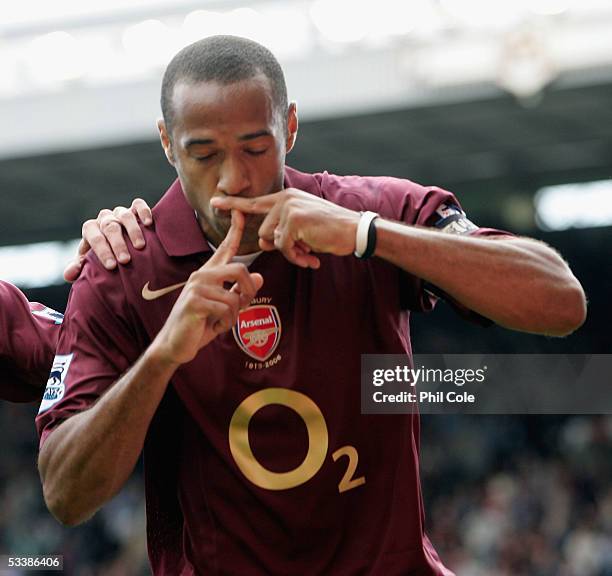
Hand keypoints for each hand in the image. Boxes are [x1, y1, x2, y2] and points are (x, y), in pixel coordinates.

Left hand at [64, 198, 152, 282]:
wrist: (119, 247)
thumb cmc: (105, 257)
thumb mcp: (91, 264)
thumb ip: (80, 268)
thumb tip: (69, 275)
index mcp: (91, 229)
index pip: (94, 236)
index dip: (101, 251)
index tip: (111, 266)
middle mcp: (105, 219)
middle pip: (110, 227)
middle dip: (117, 244)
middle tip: (125, 260)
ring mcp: (120, 213)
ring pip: (124, 215)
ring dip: (133, 231)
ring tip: (140, 247)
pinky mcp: (135, 209)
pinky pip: (138, 205)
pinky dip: (143, 211)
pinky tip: (148, 223)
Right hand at [152, 210, 263, 365]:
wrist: (176, 345)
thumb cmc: (200, 325)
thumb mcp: (225, 308)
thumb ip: (240, 292)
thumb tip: (260, 277)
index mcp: (209, 274)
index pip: (224, 248)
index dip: (235, 230)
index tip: (241, 212)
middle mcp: (202, 275)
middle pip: (240, 269)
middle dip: (249, 290)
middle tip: (244, 305)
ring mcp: (197, 286)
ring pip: (235, 296)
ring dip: (234, 315)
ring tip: (220, 321)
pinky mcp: (195, 301)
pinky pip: (227, 309)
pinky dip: (226, 323)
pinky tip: (213, 326)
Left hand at [210, 188, 359, 268]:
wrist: (354, 231)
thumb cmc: (329, 231)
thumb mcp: (302, 229)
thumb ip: (281, 232)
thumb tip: (265, 243)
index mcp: (285, 198)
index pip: (254, 202)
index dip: (233, 204)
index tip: (215, 202)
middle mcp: (285, 199)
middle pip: (264, 232)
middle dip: (282, 247)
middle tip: (304, 250)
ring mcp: (289, 208)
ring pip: (273, 241)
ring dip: (290, 253)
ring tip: (309, 251)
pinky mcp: (294, 220)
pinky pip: (284, 247)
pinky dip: (296, 257)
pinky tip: (311, 255)